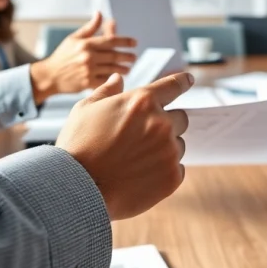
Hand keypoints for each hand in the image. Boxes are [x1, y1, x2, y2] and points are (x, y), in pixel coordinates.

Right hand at [30, 12, 136, 100]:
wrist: (49, 76)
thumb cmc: (63, 55)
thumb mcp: (74, 38)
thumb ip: (90, 27)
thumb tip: (100, 13)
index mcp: (86, 43)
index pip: (111, 40)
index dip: (125, 41)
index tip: (134, 43)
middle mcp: (88, 56)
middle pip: (114, 55)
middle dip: (127, 56)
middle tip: (134, 57)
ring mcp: (88, 70)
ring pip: (112, 69)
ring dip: (123, 69)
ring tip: (129, 68)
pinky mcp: (87, 83)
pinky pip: (105, 81)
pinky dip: (113, 79)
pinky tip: (119, 78)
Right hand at [57, 72, 192, 220]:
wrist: (78, 189)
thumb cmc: (78, 146)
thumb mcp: (86, 109)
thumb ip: (107, 91)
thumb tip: (118, 78)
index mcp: (143, 101)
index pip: (173, 85)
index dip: (182, 81)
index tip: (189, 79)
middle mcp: (162, 123)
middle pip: (181, 118)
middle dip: (166, 123)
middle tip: (142, 137)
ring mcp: (169, 151)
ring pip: (178, 145)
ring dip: (164, 148)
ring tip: (136, 160)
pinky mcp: (172, 177)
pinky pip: (177, 169)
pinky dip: (164, 171)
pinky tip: (140, 175)